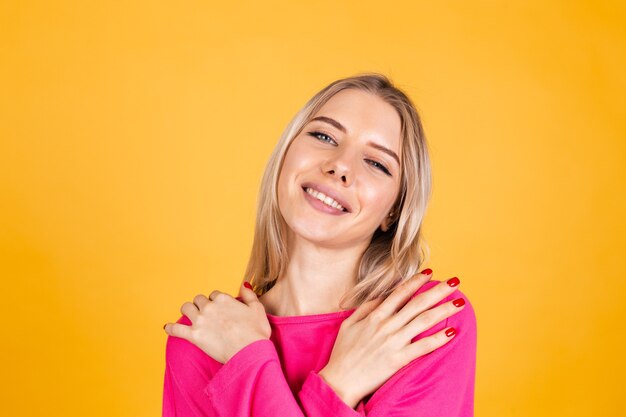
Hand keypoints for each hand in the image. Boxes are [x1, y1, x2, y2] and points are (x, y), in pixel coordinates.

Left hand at [163, 281, 271, 363]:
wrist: (249, 351)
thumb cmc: (256, 333)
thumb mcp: (257, 309)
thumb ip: (249, 295)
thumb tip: (244, 284)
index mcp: (224, 299)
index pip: (214, 294)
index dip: (216, 301)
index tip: (219, 309)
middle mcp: (210, 307)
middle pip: (199, 299)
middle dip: (201, 304)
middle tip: (205, 313)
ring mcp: (201, 321)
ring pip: (186, 308)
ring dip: (187, 311)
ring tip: (189, 316)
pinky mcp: (194, 336)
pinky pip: (176, 329)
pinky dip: (171, 328)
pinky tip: (168, 328)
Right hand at [318, 270, 463, 407]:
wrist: (340, 380)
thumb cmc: (343, 353)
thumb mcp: (349, 324)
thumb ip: (366, 308)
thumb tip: (382, 296)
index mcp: (375, 316)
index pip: (400, 293)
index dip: (416, 281)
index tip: (430, 272)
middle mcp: (387, 326)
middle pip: (417, 304)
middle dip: (438, 291)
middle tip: (454, 281)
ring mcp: (394, 342)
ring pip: (424, 321)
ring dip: (444, 310)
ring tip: (460, 302)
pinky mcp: (398, 359)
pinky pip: (423, 347)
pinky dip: (439, 339)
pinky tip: (452, 332)